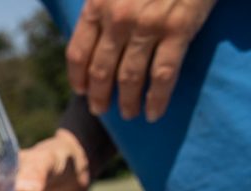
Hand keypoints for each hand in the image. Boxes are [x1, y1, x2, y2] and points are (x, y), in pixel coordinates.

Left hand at [67, 0, 215, 120]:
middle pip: (101, 71)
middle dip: (99, 96)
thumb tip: (92, 32)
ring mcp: (147, 26)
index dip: (78, 78)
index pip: (78, 53)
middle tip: (102, 110)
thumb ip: (101, 5)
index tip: (81, 91)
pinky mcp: (177, 30)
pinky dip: (157, 99)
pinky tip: (154, 112)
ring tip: (128, 114)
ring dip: (127, 102)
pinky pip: (163, 75)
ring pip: (129, 78)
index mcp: (97, 5)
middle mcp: (118, 19)